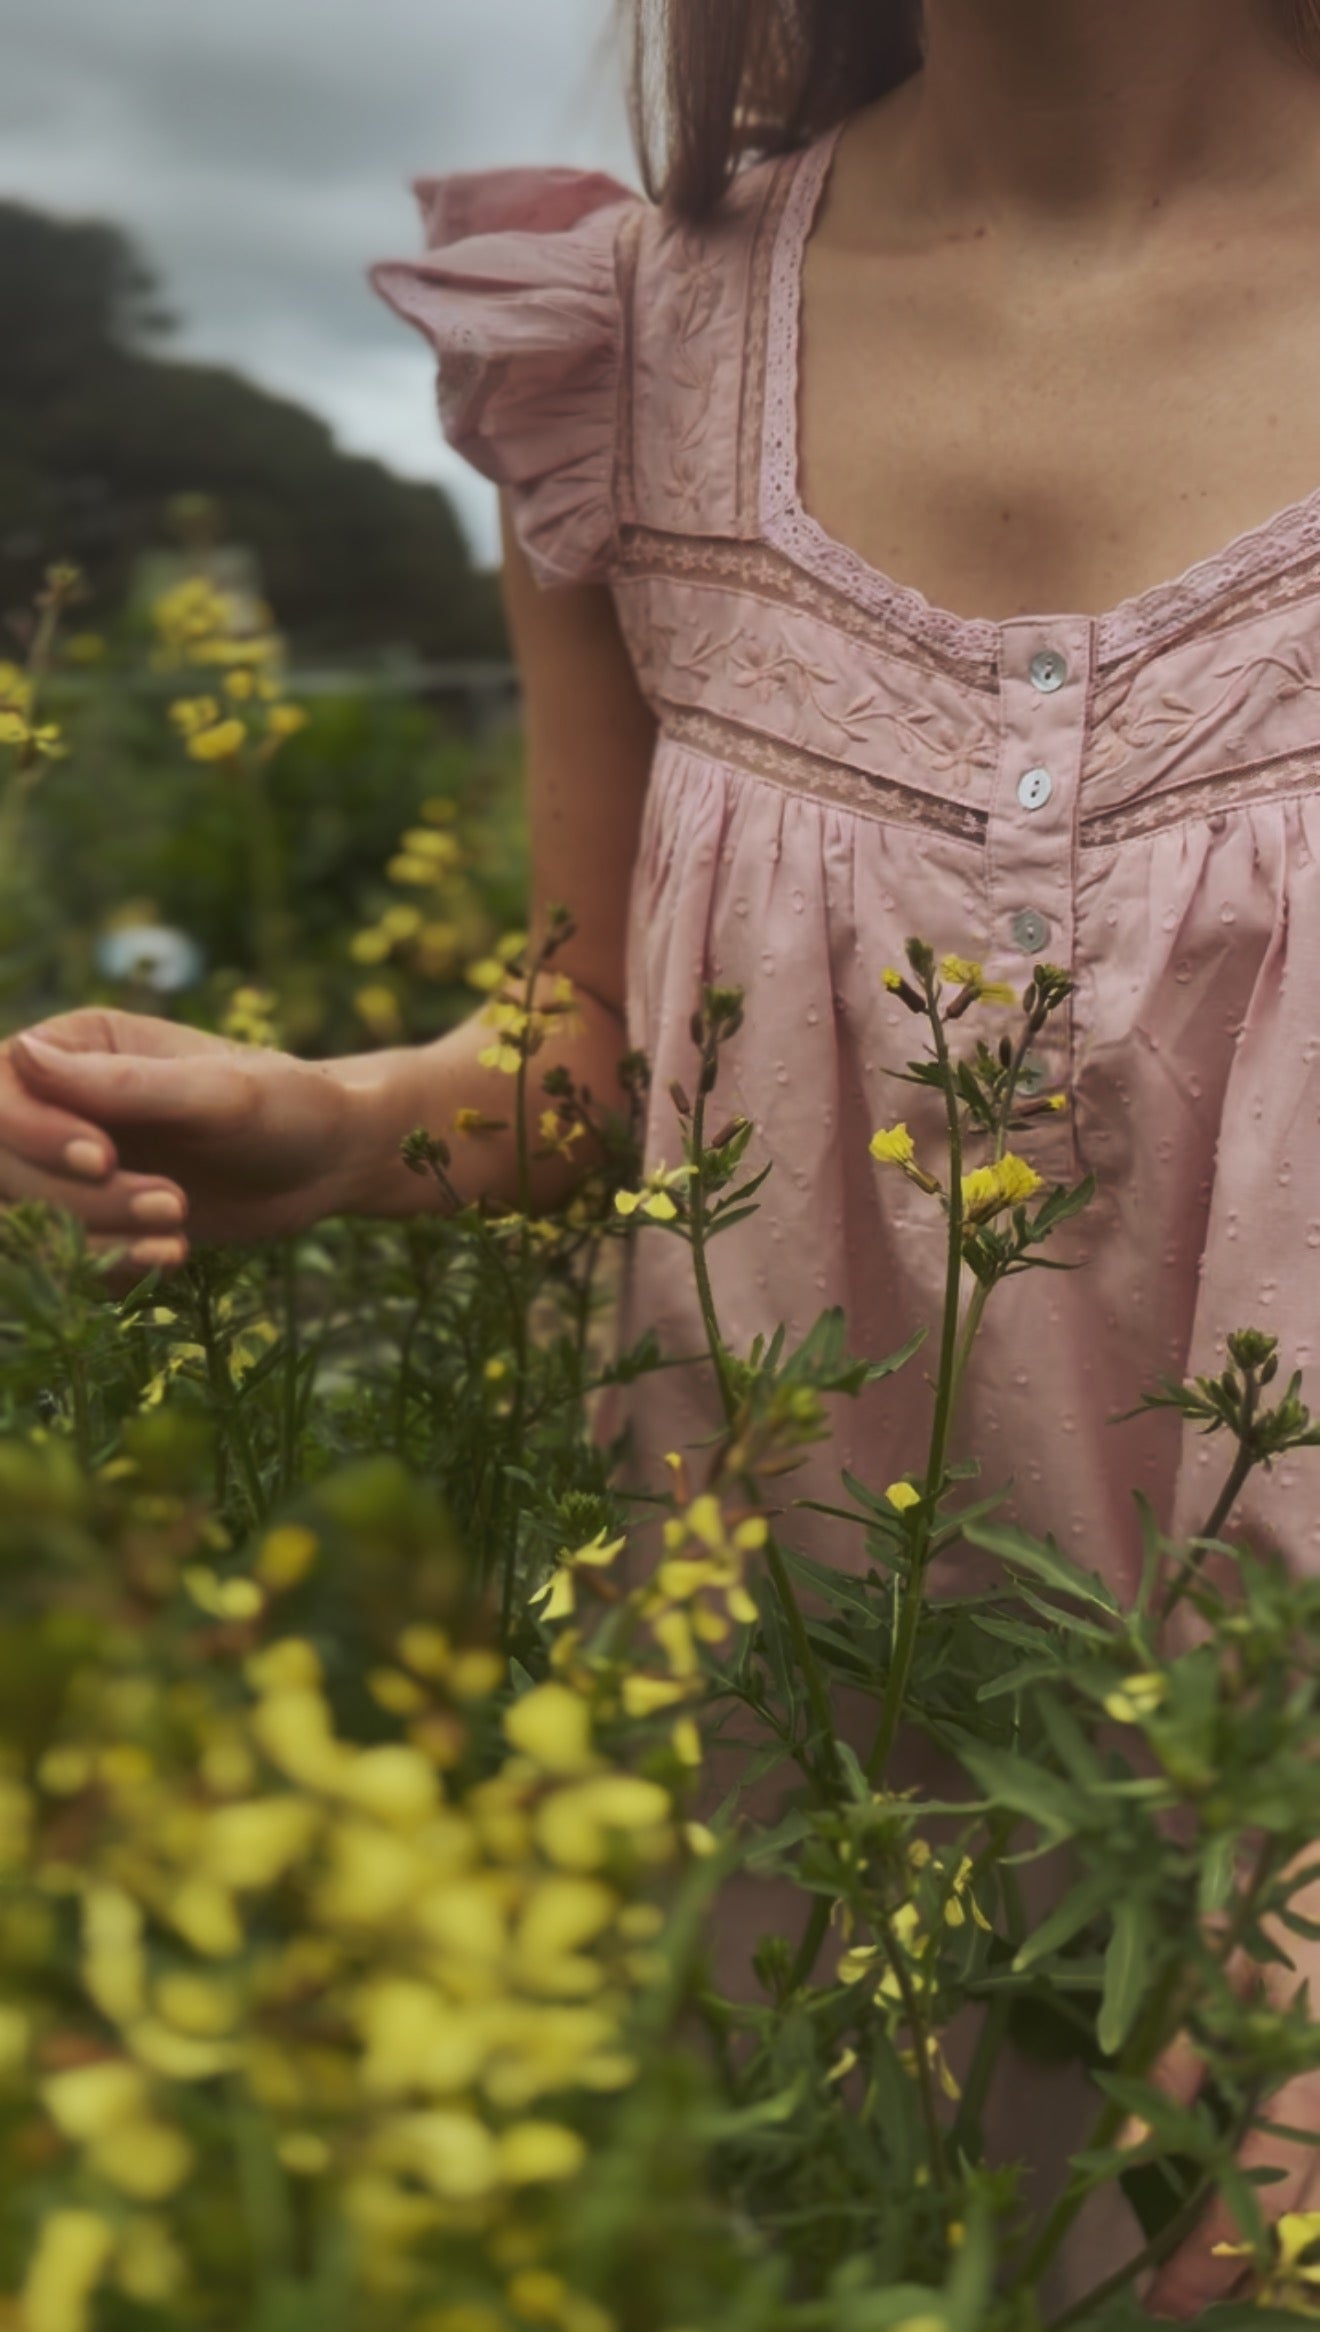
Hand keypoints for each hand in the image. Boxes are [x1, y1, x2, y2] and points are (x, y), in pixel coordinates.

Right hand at [2, 1008, 360, 1268]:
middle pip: (6, 1165)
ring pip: (29, 1218)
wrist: (331, 1162)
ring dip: (97, 1236)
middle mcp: (61, 1103)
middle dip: (79, 1198)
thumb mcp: (216, 1092)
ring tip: (179, 1228)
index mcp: (76, 1047)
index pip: (0, 1092)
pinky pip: (66, 1256)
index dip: (31, 1132)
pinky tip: (173, 1257)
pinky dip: (109, 1266)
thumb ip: (120, 1084)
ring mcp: (73, 1165)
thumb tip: (19, 1054)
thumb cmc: (288, 1103)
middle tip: (172, 1203)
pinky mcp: (97, 1219)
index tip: (104, 1159)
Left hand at [1144, 1903, 1319, 2317]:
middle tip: (1194, 2302)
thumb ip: (1175, 2060)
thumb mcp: (1207, 1974)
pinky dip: (1315, 2222)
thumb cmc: (1268, 1924)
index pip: (1261, 2198)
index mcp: (1307, 2080)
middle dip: (1256, 2279)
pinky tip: (1284, 2238)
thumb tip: (1135, 2144)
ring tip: (1234, 2279)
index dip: (1212, 2258)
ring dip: (1296, 2262)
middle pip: (1315, 2230)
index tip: (1166, 2299)